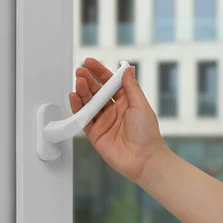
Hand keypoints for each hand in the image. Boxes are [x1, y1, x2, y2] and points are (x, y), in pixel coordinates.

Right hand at [69, 58, 166, 182]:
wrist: (144, 159)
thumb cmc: (147, 134)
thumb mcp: (141, 105)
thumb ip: (131, 87)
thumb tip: (127, 68)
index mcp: (126, 101)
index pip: (109, 82)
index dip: (99, 72)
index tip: (90, 63)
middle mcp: (113, 110)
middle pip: (96, 91)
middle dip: (88, 80)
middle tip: (80, 71)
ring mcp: (103, 121)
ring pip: (88, 103)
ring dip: (82, 91)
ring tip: (78, 82)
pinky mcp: (94, 133)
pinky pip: (83, 118)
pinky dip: (77, 108)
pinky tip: (74, 97)